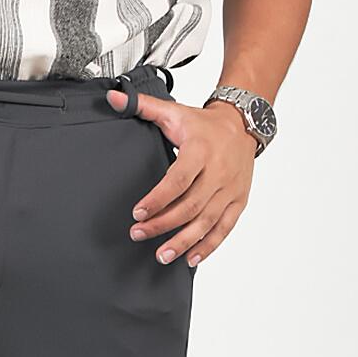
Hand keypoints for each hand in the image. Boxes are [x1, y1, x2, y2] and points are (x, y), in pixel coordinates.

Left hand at [106, 89, 257, 266]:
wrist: (244, 124)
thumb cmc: (203, 124)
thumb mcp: (174, 112)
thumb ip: (143, 106)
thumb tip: (113, 97)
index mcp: (201, 150)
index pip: (178, 179)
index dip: (158, 198)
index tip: (138, 212)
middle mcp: (219, 172)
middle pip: (191, 205)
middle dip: (163, 223)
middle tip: (139, 234)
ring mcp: (231, 189)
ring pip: (207, 221)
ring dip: (184, 241)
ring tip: (162, 255)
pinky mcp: (239, 201)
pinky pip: (224, 228)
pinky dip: (209, 246)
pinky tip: (191, 258)